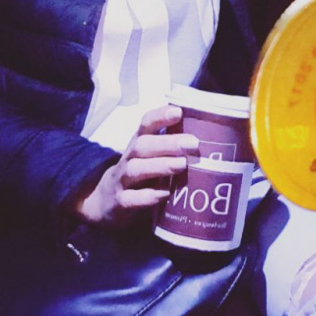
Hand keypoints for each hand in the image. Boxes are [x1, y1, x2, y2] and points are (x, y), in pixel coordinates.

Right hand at [75, 105, 198, 228]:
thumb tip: (208, 133)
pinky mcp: (120, 203)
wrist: (107, 201)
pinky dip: (147, 196)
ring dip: (159, 166)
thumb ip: (171, 145)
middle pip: (142, 145)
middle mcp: (129, 158)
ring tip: (181, 165)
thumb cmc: (140, 172)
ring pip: (136, 169)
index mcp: (139, 143)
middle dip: (167, 143)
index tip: (179, 112)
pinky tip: (165, 194)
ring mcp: (122, 180)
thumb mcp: (151, 156)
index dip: (160, 116)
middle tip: (192, 143)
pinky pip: (131, 199)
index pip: (146, 124)